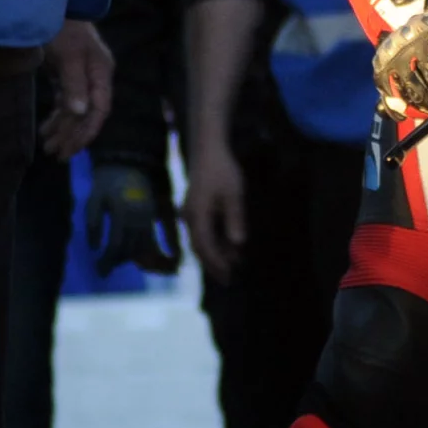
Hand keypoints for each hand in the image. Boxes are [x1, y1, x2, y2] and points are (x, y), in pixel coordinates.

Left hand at [38, 19, 113, 158]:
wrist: (50, 5)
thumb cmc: (61, 28)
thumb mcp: (67, 55)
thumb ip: (74, 84)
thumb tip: (79, 112)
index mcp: (100, 73)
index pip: (99, 109)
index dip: (87, 131)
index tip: (72, 149)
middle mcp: (95, 78)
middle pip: (87, 114)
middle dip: (72, 136)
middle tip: (55, 155)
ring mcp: (82, 77)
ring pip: (76, 111)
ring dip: (63, 129)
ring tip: (47, 147)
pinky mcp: (68, 76)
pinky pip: (66, 103)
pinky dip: (57, 117)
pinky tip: (46, 129)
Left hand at [83, 159, 180, 275]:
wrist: (127, 163)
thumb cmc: (106, 181)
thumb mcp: (93, 199)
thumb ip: (92, 223)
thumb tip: (94, 248)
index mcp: (123, 212)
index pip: (117, 244)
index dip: (108, 260)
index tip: (99, 271)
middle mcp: (139, 217)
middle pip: (130, 248)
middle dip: (116, 261)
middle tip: (102, 268)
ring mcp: (148, 217)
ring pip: (142, 246)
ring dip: (129, 257)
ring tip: (114, 261)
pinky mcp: (152, 216)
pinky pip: (150, 239)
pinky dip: (142, 250)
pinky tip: (131, 253)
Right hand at [182, 138, 250, 283]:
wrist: (208, 149)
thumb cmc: (222, 170)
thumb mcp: (234, 194)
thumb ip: (235, 218)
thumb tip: (237, 243)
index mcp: (197, 215)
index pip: (204, 246)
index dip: (216, 263)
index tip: (228, 275)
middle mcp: (190, 217)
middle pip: (199, 247)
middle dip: (213, 264)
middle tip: (228, 279)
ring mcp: (191, 213)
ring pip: (201, 240)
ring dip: (215, 253)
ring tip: (233, 265)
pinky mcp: (195, 208)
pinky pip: (203, 231)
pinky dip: (214, 241)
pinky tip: (228, 245)